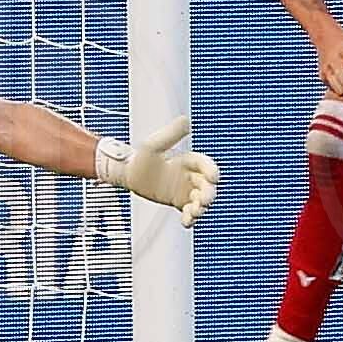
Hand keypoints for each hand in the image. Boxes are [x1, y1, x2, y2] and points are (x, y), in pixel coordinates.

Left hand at [96, 119, 220, 225]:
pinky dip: (190, 218)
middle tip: (204, 200)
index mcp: (187, 161)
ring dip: (201, 207)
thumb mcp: (154, 145)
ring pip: (200, 201)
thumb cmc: (140, 159)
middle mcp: (189, 176)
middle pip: (206, 186)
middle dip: (208, 193)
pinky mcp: (178, 202)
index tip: (213, 177)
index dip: (211, 170)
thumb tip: (186, 120)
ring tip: (194, 211)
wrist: (128, 175)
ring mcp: (184, 190)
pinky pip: (188, 212)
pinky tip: (187, 221)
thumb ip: (171, 135)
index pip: (205, 165)